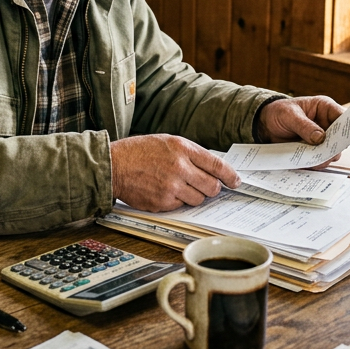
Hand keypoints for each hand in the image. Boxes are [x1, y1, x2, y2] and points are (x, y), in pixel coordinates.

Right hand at [110, 134, 239, 212]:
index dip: (230, 175)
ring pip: (198, 199)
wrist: (114, 166)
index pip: (217, 165)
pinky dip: (177, 201)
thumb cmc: (139, 152)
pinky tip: (164, 191)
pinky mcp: (163, 202)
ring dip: (194, 195)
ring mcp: (171, 187)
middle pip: (212, 186)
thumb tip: (212, 169)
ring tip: (178, 186)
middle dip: (212, 188)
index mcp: (182, 148)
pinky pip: (181, 206)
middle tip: (206, 186)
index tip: (235, 181)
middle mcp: (179, 168)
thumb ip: (190, 154)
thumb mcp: (167, 142)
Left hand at [257, 96, 346, 167]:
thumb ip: (304, 126)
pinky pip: (319, 161)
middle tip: (324, 154)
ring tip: (312, 159)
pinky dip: (313, 164)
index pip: (343, 117)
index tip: (342, 138)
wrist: (266, 124)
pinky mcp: (314, 151)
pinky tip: (306, 163)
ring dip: (323, 158)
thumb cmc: (279, 112)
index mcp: (325, 108)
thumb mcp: (289, 115)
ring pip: (331, 153)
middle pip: (340, 139)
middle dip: (333, 148)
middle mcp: (327, 124)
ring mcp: (321, 139)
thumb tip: (320, 138)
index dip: (347, 128)